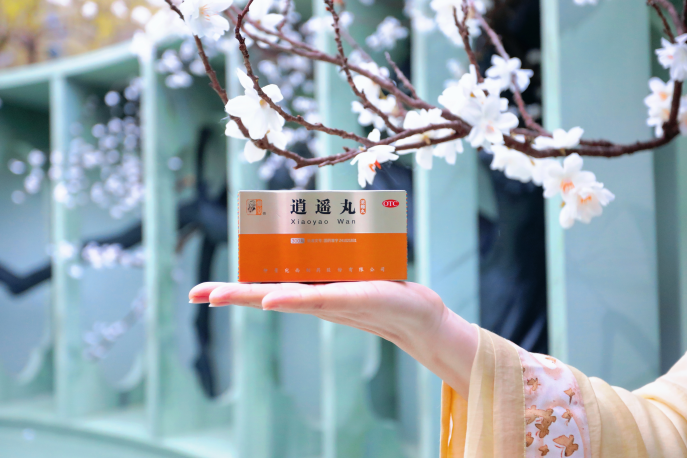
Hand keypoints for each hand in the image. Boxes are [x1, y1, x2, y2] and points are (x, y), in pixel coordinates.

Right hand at [189, 281, 477, 398]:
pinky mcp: (354, 299)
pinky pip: (319, 298)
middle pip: (266, 294)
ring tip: (218, 295)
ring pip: (285, 297)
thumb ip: (332, 259)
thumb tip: (318, 232)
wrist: (419, 315)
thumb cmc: (385, 290)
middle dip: (230, 293)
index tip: (200, 291)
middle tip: (196, 294)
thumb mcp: (352, 271)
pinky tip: (271, 299)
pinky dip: (294, 298)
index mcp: (311, 291)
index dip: (235, 288)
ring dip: (251, 295)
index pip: (266, 288)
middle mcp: (316, 298)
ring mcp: (332, 300)